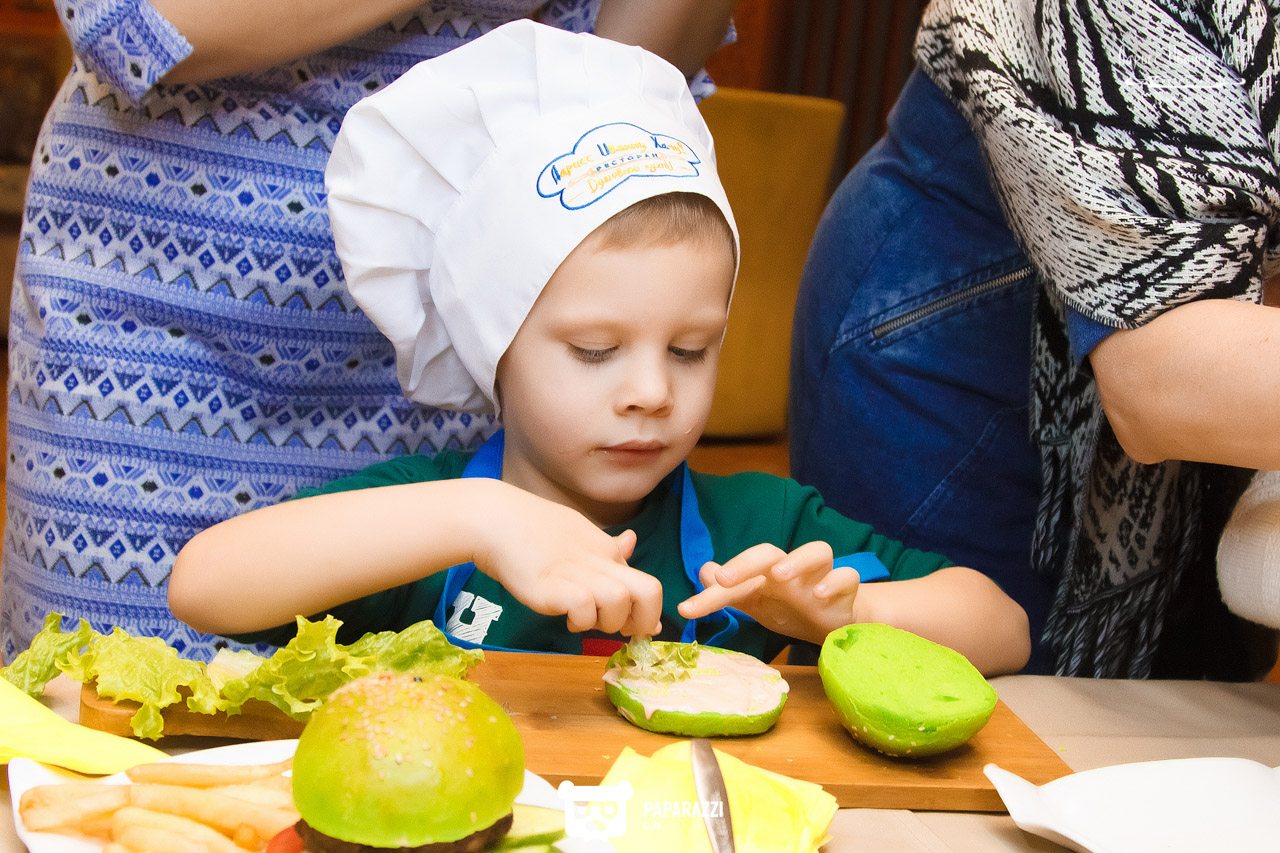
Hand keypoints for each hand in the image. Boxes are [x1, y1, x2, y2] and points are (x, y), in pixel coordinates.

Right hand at [473, 485, 662, 635]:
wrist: (495, 521)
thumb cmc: (532, 529)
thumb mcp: (578, 533)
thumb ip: (606, 547)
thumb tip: (631, 542)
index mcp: (606, 550)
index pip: (648, 584)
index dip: (649, 613)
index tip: (641, 628)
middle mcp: (599, 561)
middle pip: (650, 592)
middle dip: (643, 621)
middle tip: (620, 630)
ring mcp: (577, 574)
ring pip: (620, 602)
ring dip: (607, 622)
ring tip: (583, 620)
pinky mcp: (553, 586)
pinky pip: (584, 608)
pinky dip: (580, 621)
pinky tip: (565, 617)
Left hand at [676, 541, 860, 643]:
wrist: (832, 622)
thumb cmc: (790, 606)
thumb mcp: (756, 601)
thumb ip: (729, 591)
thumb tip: (703, 571)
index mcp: (766, 572)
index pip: (736, 574)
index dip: (711, 593)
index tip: (686, 609)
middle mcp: (792, 569)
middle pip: (770, 551)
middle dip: (746, 562)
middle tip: (725, 579)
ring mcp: (820, 577)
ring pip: (818, 551)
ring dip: (798, 560)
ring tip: (780, 575)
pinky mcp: (847, 591)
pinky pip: (847, 577)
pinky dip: (835, 582)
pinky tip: (820, 595)